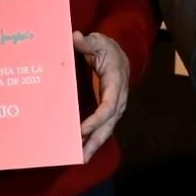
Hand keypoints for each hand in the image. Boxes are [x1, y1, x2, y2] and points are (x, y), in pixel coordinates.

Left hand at [73, 31, 129, 162]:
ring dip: (94, 145)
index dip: (96, 119)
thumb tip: (76, 37)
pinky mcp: (108, 111)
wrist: (120, 55)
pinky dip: (93, 139)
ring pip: (106, 130)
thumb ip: (87, 42)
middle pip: (108, 124)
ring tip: (80, 159)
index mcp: (116, 83)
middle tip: (81, 156)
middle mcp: (118, 99)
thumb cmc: (107, 48)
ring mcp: (114, 107)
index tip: (83, 129)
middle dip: (95, 141)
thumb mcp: (98, 41)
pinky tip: (81, 149)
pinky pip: (102, 127)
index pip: (108, 106)